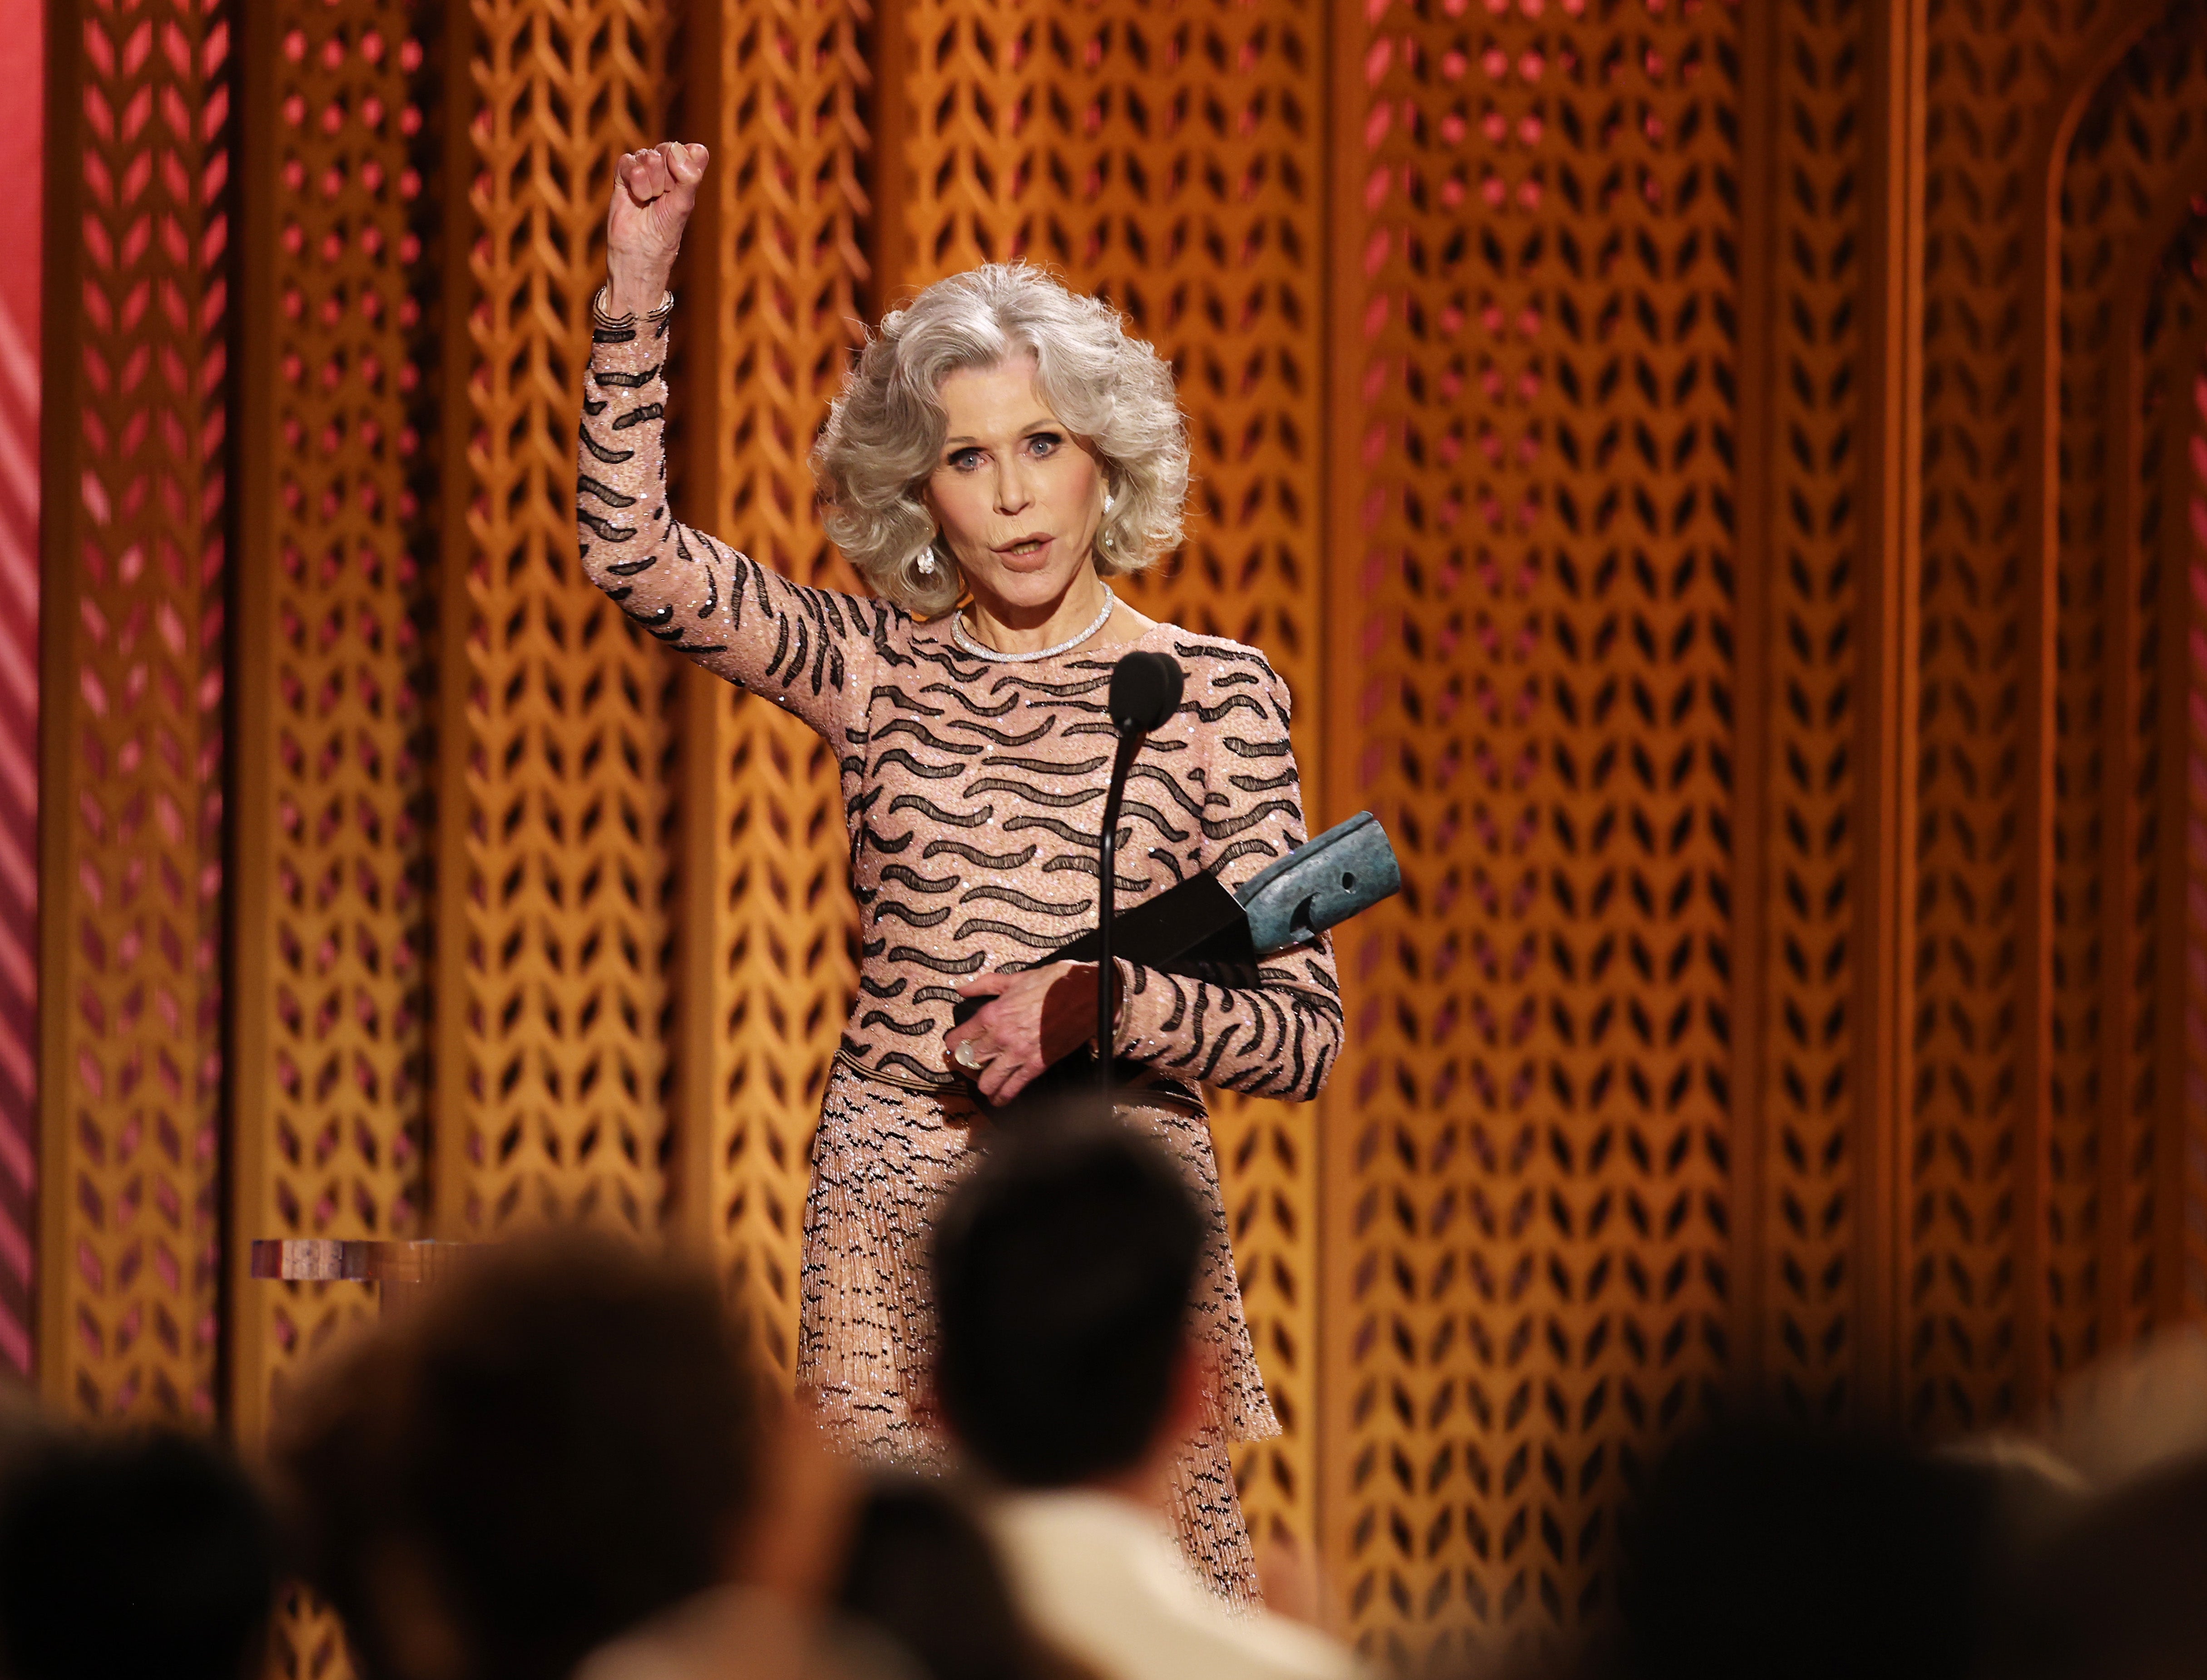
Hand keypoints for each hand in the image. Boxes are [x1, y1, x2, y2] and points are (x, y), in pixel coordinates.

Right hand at [605, 141, 708, 314]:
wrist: (637, 251)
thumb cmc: (664, 233)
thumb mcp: (683, 205)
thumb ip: (689, 176)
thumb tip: (678, 148)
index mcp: (687, 175)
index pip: (694, 151)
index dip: (686, 166)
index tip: (681, 189)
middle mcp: (666, 169)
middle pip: (669, 150)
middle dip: (667, 178)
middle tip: (662, 198)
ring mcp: (645, 171)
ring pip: (649, 156)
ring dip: (650, 183)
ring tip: (648, 201)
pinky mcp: (623, 175)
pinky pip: (628, 161)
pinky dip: (634, 180)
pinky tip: (635, 196)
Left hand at [943, 961, 1103, 1104]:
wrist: (1088, 993)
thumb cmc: (1055, 982)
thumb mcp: (1016, 978)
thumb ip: (986, 985)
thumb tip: (963, 990)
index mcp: (992, 1013)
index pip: (959, 1038)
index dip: (953, 1045)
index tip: (954, 1046)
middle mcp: (1001, 1036)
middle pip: (969, 1061)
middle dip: (965, 1065)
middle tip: (968, 1065)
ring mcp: (1018, 1053)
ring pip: (987, 1081)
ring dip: (983, 1084)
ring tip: (984, 1083)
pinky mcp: (1037, 1065)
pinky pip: (1013, 1088)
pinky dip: (1003, 1097)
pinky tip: (1000, 1099)